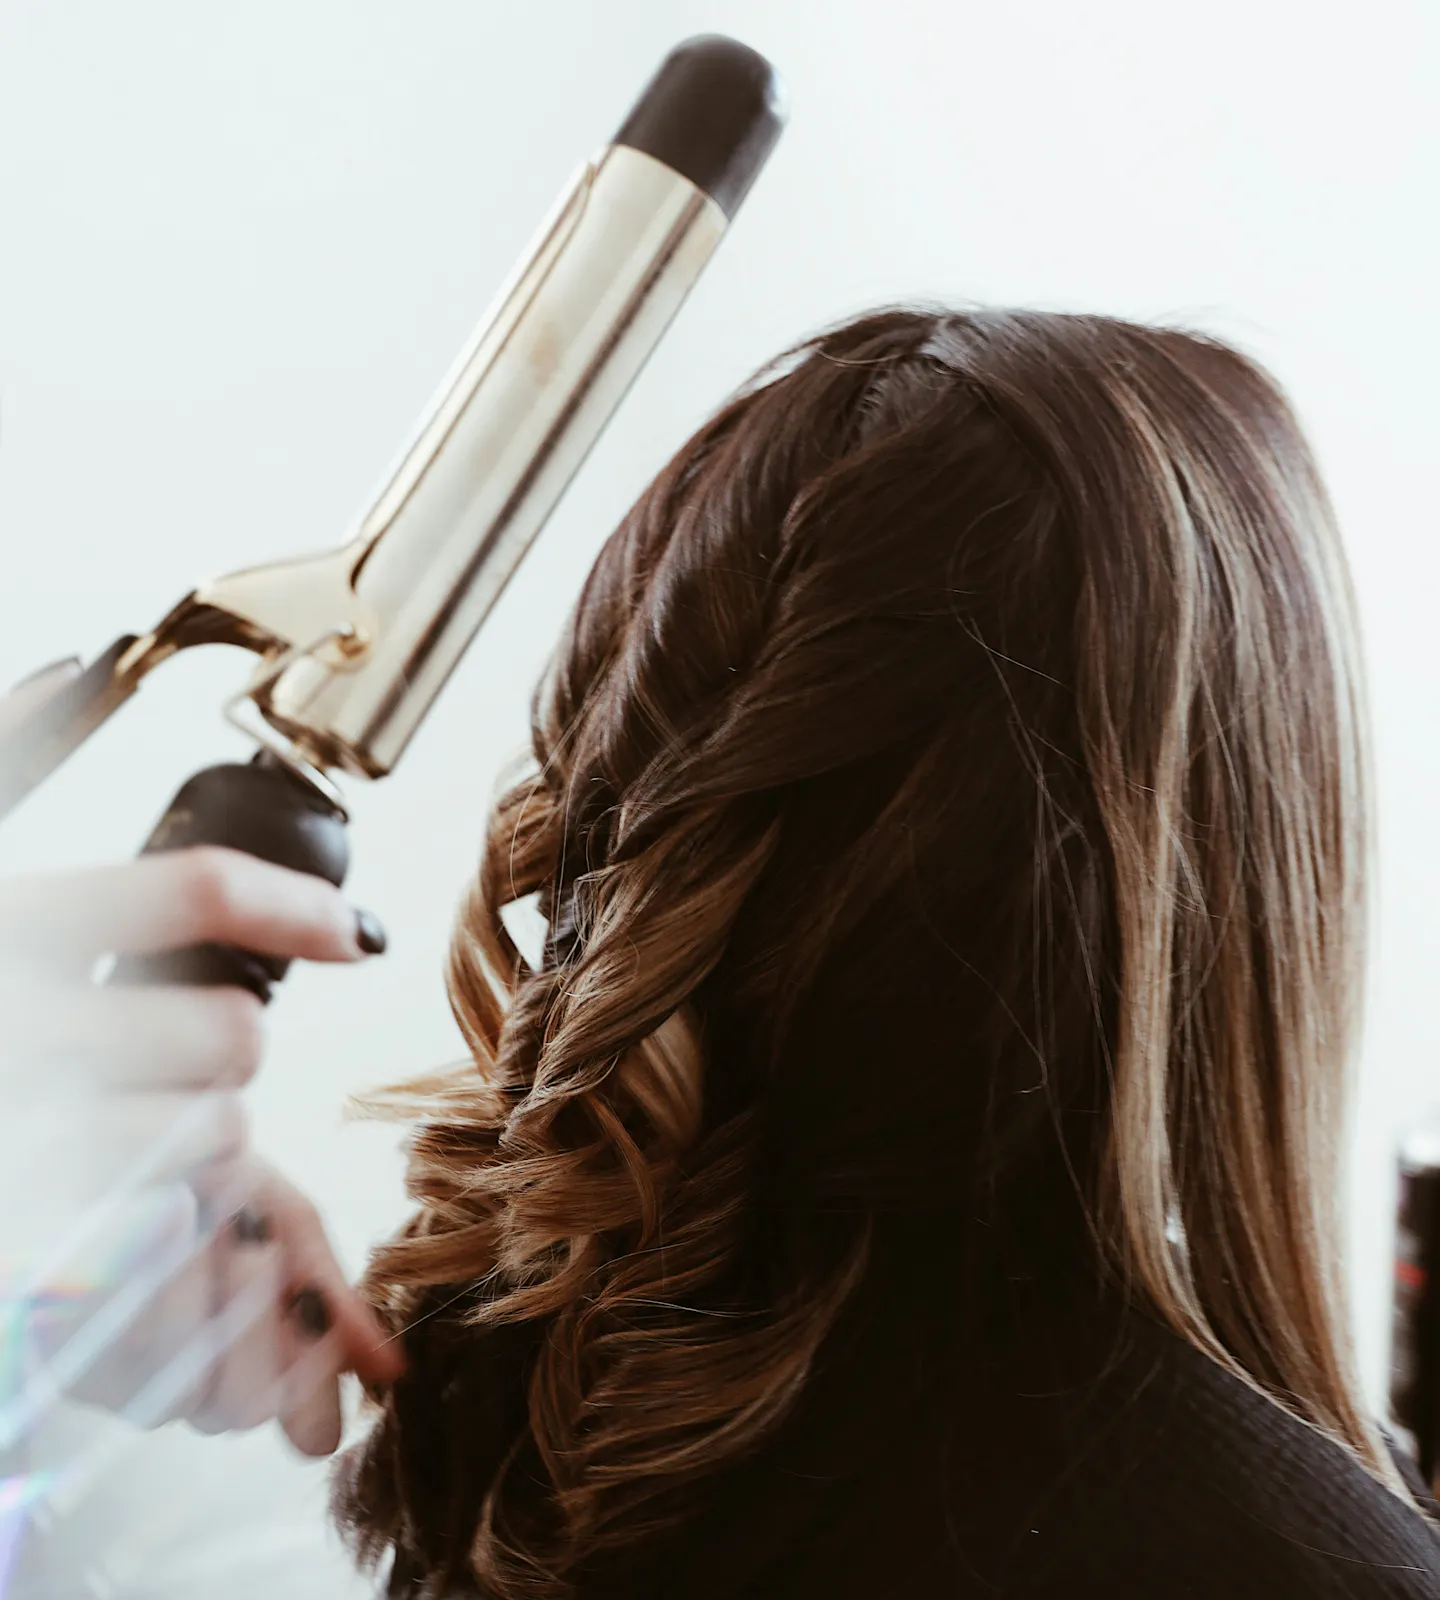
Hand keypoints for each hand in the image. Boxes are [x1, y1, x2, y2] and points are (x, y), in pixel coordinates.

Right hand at [0, 661, 401, 1459]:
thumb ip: (11, 752)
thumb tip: (81, 662)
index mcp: (2, 923)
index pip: (192, 893)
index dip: (301, 906)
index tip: (364, 929)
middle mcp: (13, 1032)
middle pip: (224, 1033)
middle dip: (220, 1045)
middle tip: (172, 1055)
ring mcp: (22, 1146)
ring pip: (206, 1138)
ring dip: (193, 1134)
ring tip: (119, 1127)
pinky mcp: (20, 1241)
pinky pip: (158, 1241)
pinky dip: (165, 1222)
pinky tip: (115, 1200)